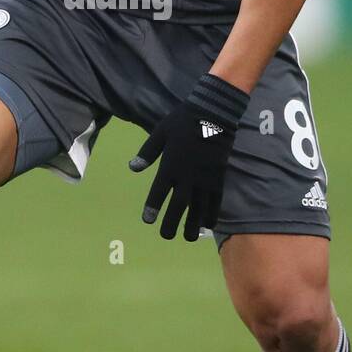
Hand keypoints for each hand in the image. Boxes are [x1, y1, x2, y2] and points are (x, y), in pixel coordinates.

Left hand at [128, 73, 248, 240]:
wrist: (212, 113)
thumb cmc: (182, 121)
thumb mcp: (160, 133)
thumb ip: (147, 152)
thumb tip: (133, 168)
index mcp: (170, 165)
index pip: (159, 192)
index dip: (153, 207)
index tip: (148, 220)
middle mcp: (187, 176)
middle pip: (178, 205)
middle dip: (171, 222)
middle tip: (166, 236)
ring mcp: (204, 178)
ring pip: (198, 207)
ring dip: (193, 224)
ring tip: (188, 237)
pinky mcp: (218, 177)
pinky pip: (215, 200)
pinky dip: (212, 213)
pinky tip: (208, 225)